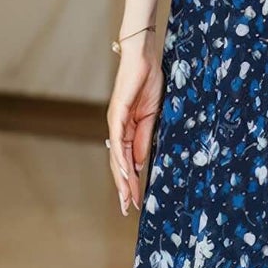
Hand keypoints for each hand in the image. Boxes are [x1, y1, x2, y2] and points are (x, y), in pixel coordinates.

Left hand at [106, 37, 163, 214]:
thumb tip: (141, 164)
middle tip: (129, 208)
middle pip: (119, 164)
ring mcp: (115, 122)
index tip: (137, 201)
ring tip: (127, 198)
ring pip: (117, 157)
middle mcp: (117, 129)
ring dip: (122, 179)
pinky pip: (119, 140)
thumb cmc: (148, 82)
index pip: (128, 161)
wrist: (144, 58)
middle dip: (125, 187)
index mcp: (127, 130)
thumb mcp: (152, 117)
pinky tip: (126, 173)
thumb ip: (145, 140)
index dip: (131, 182)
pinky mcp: (118, 113)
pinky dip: (122, 158)